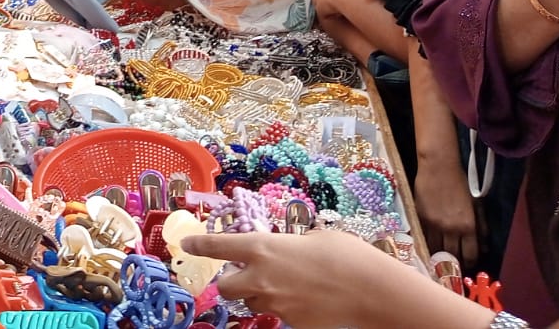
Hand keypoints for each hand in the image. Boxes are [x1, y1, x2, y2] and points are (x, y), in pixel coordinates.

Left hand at [179, 232, 409, 328]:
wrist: (371, 291)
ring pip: (252, 303)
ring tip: (282, 286)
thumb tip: (287, 250)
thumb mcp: (312, 237)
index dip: (199, 245)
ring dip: (257, 295)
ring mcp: (276, 304)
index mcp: (262, 248)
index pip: (218, 247)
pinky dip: (284, 308)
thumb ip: (289, 243)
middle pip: (226, 287)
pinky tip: (305, 300)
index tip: (187, 244)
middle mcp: (262, 278)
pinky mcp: (293, 324)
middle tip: (246, 274)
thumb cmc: (345, 254)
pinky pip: (279, 316)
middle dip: (231, 281)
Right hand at [415, 155, 480, 269]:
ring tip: (440, 260)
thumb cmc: (460, 183)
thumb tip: (484, 247)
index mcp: (468, 226)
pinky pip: (423, 237)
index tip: (468, 265)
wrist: (437, 167)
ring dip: (439, 256)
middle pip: (452, 255)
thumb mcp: (476, 204)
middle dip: (454, 263)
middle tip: (454, 266)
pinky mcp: (419, 217)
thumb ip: (481, 227)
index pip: (469, 254)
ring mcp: (433, 224)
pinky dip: (426, 243)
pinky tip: (428, 246)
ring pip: (435, 249)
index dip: (469, 263)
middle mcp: (450, 229)